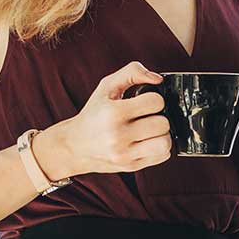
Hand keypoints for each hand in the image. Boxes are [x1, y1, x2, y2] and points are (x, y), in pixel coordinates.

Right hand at [37, 62, 171, 179]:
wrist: (73, 146)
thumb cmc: (94, 114)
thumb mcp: (106, 87)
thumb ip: (132, 73)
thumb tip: (158, 79)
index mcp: (112, 113)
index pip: (156, 102)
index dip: (154, 99)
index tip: (144, 102)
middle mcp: (117, 136)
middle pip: (163, 124)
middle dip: (158, 117)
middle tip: (146, 117)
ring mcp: (124, 154)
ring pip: (165, 143)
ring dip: (162, 135)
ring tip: (149, 130)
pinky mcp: (131, 166)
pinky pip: (163, 156)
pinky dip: (159, 147)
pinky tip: (146, 142)